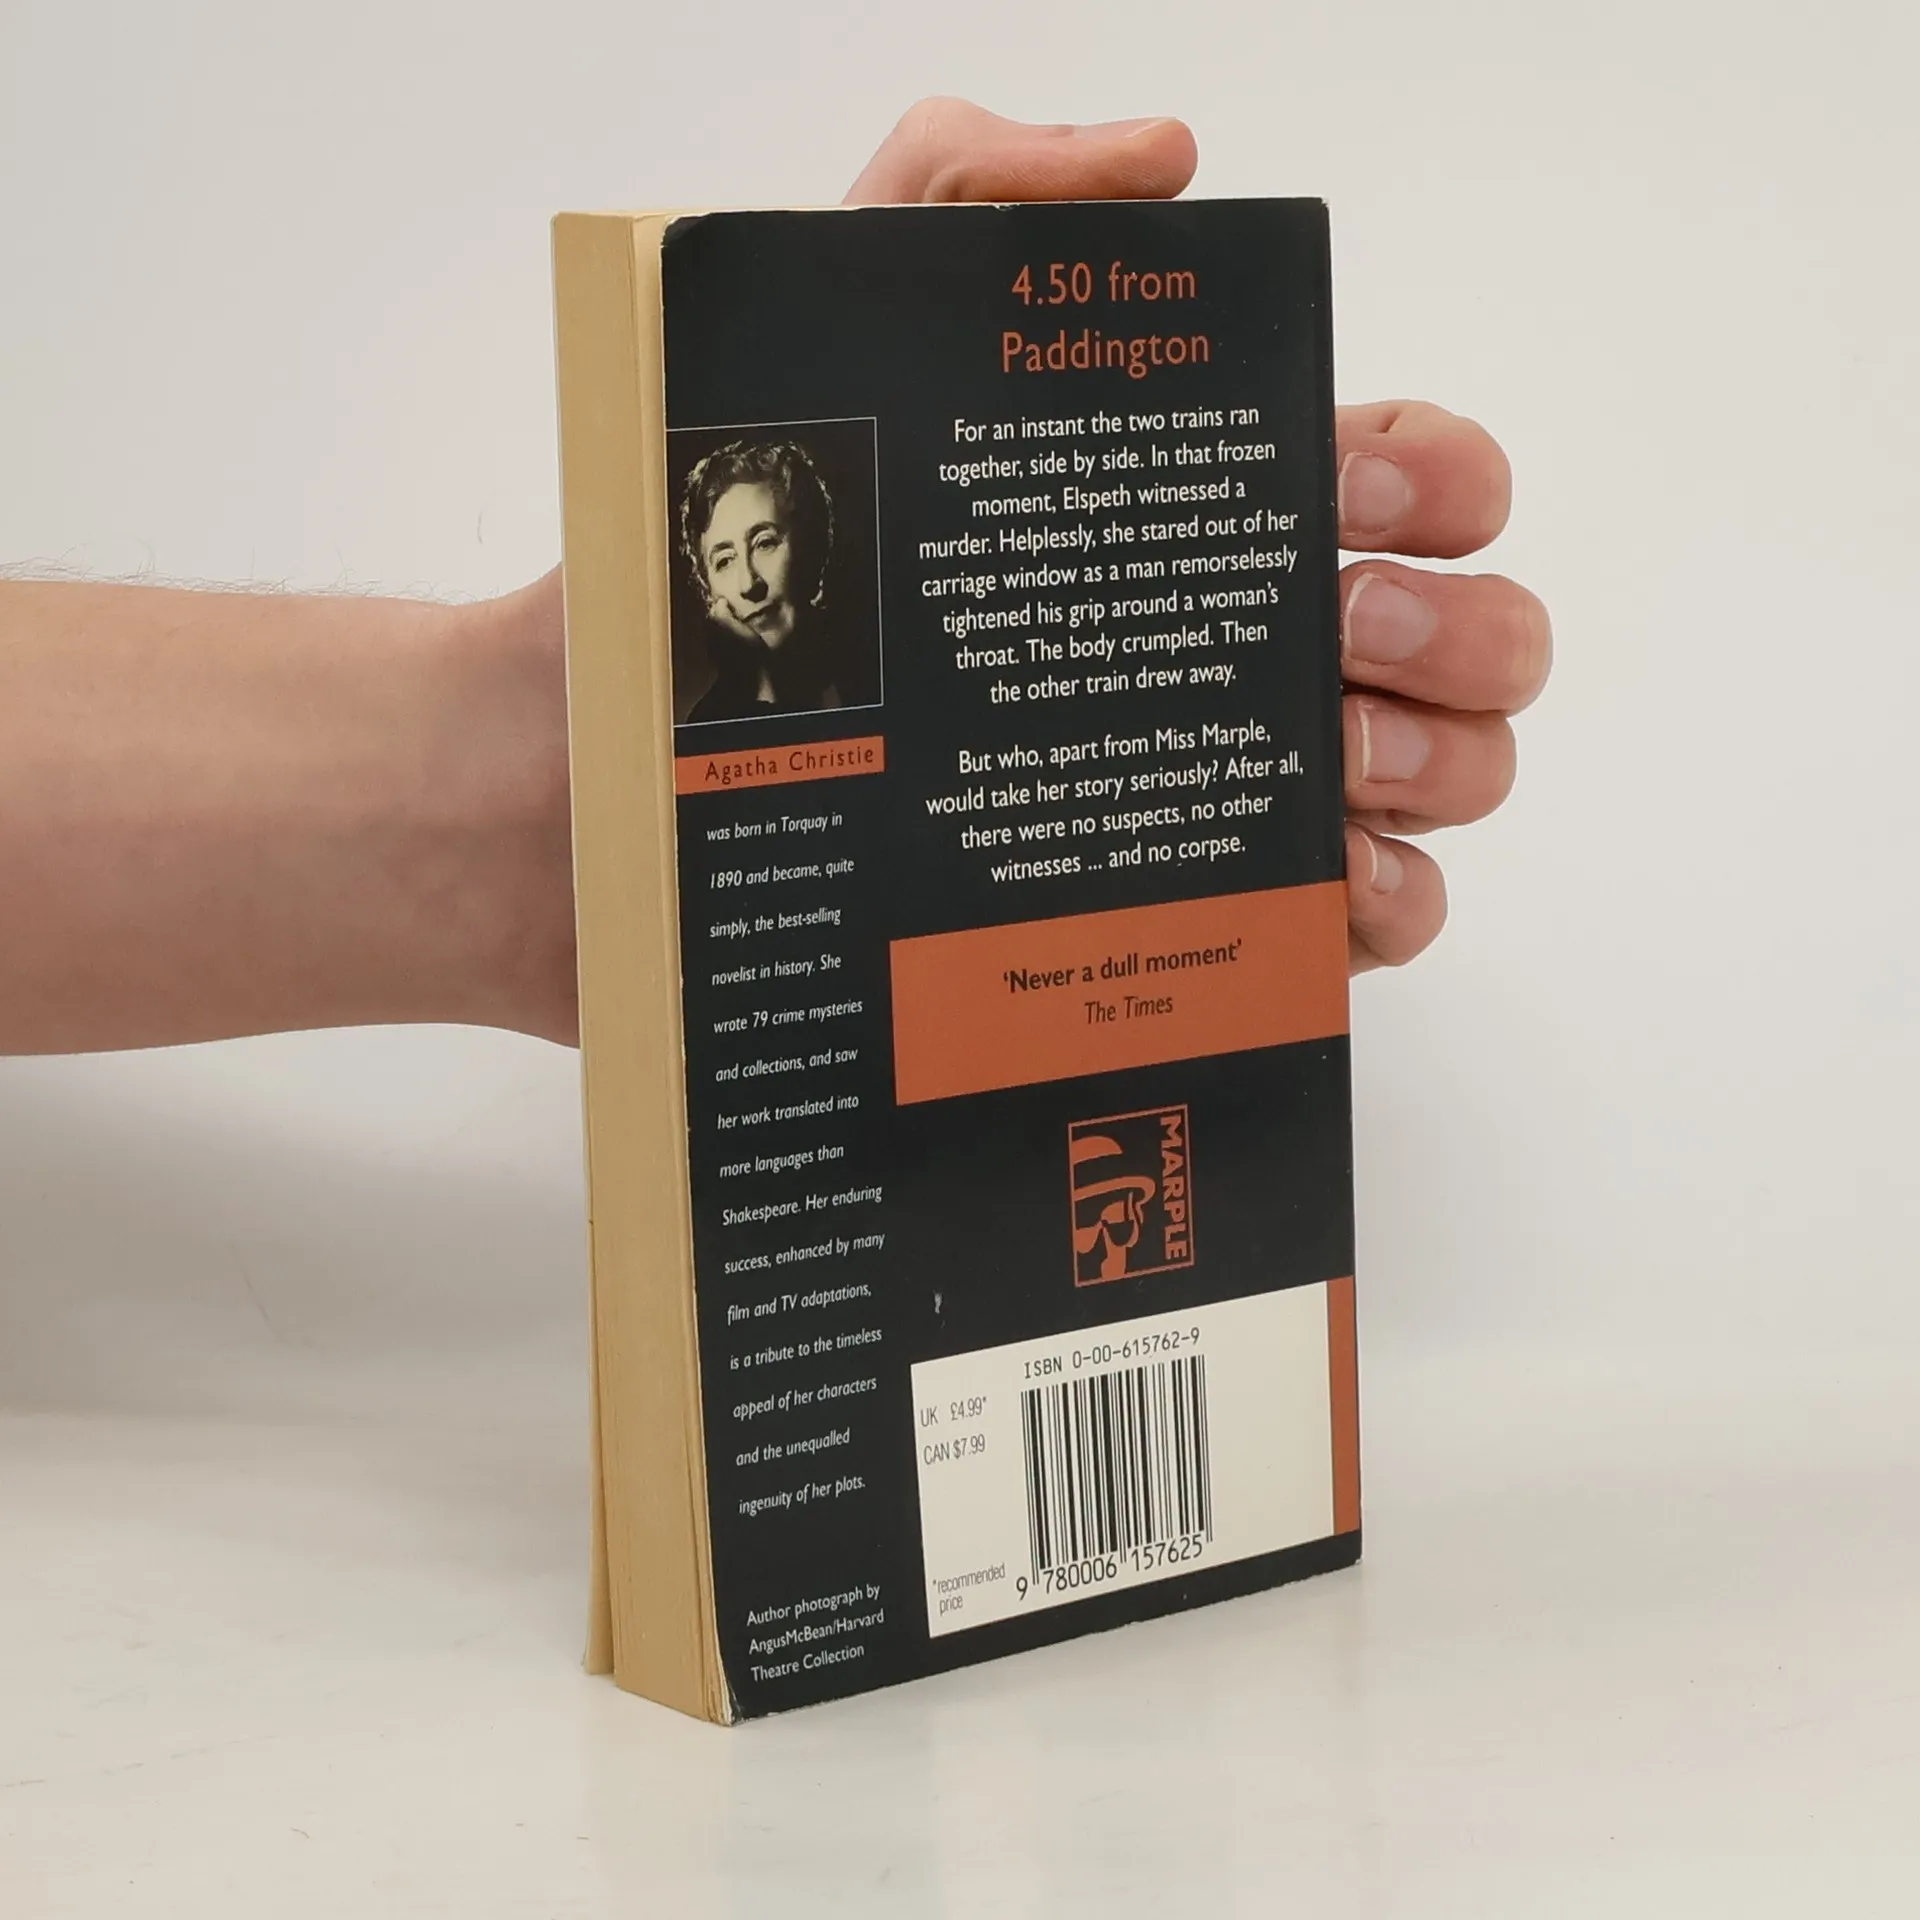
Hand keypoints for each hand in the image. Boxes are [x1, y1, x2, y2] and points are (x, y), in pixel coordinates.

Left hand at [843, 99, 1551, 973]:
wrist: (672, 761)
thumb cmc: (784, 557)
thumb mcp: (850, 335)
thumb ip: (980, 190)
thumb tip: (1162, 161)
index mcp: (1221, 522)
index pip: (1418, 484)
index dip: (1439, 481)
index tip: (1349, 496)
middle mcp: (1268, 653)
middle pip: (1479, 637)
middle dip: (1455, 627)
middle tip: (1333, 626)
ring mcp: (1262, 791)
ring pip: (1460, 776)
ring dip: (1437, 761)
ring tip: (1324, 756)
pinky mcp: (1229, 913)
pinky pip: (1389, 919)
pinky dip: (1391, 901)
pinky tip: (1316, 875)